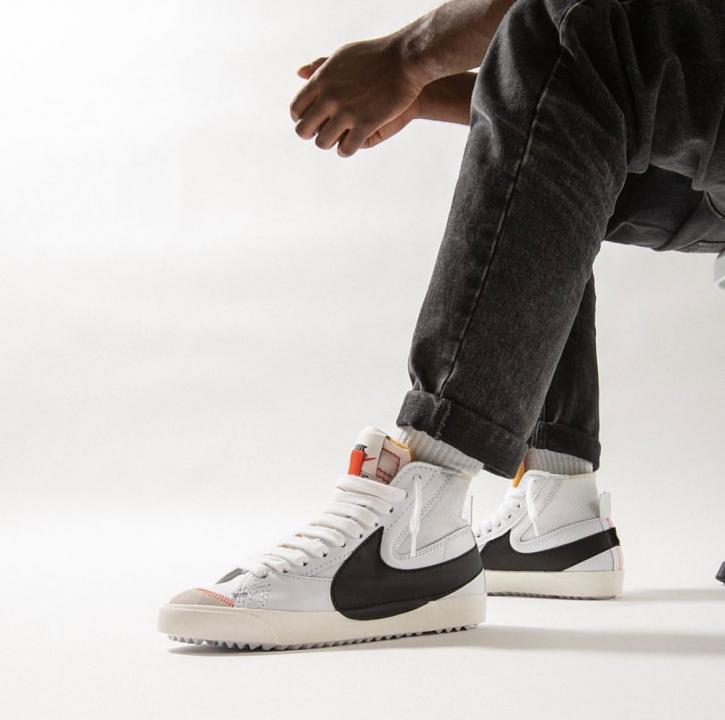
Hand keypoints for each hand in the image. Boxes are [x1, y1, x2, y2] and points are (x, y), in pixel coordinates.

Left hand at [290, 36, 424, 156]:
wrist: (405, 62)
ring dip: (329, 143)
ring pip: (323, 143)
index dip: (300, 118)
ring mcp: (347, 113)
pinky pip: (345, 149)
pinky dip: (345, 150)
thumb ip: (320, 67)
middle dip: (311, 134)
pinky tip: (351, 144)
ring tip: (338, 138)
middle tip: (321, 133)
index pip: (296, 109)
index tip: (310, 120)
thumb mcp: (343, 56)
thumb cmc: (375, 57)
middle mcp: (329, 98)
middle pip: (304, 130)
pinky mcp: (365, 125)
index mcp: (321, 81)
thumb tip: (300, 74)